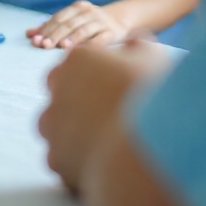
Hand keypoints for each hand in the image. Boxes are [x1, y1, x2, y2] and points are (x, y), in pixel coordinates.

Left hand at [26, 0, 129, 48]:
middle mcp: (88, 13)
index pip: (58, 18)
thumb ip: (51, 26)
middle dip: (55, 35)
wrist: (122, 19)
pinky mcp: (112, 33)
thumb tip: (29, 34)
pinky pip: (101, 39)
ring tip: (62, 46)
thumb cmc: (91, 23)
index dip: (46, 28)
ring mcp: (101, 22)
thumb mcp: (72, 20)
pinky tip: (84, 52)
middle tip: (44, 45)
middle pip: (68, 24)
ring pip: (83, 30)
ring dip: (71, 38)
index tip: (35, 40)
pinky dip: (91, 45)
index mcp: (77, 7)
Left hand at [38, 40, 171, 192]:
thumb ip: (138, 46)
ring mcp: (52, 123)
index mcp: (78, 59)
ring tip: (103, 143)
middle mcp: (57, 87)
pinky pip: (61, 156)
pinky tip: (100, 163)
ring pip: (56, 125)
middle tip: (106, 116)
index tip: (112, 90)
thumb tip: (134, 42)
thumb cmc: (152, 97)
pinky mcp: (55, 156)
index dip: (95, 78)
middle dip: (79, 102)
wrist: (146, 144)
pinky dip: (76, 160)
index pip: (78, 64)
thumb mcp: (153, 58)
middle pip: (62, 93)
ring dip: (73, 131)